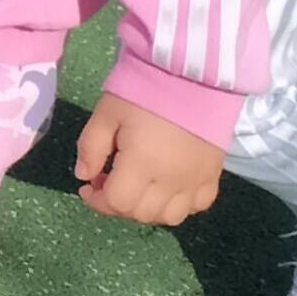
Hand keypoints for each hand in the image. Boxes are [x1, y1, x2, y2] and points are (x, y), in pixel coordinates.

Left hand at [75, 94, 226, 227]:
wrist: (190, 77)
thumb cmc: (143, 93)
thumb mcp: (106, 114)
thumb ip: (90, 147)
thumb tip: (83, 176)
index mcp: (143, 165)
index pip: (117, 203)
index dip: (97, 200)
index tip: (87, 186)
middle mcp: (172, 182)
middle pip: (141, 214)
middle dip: (117, 205)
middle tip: (107, 181)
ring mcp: (196, 182)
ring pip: (170, 217)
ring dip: (146, 210)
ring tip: (135, 187)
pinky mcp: (212, 177)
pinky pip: (197, 207)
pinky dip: (178, 206)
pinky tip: (165, 188)